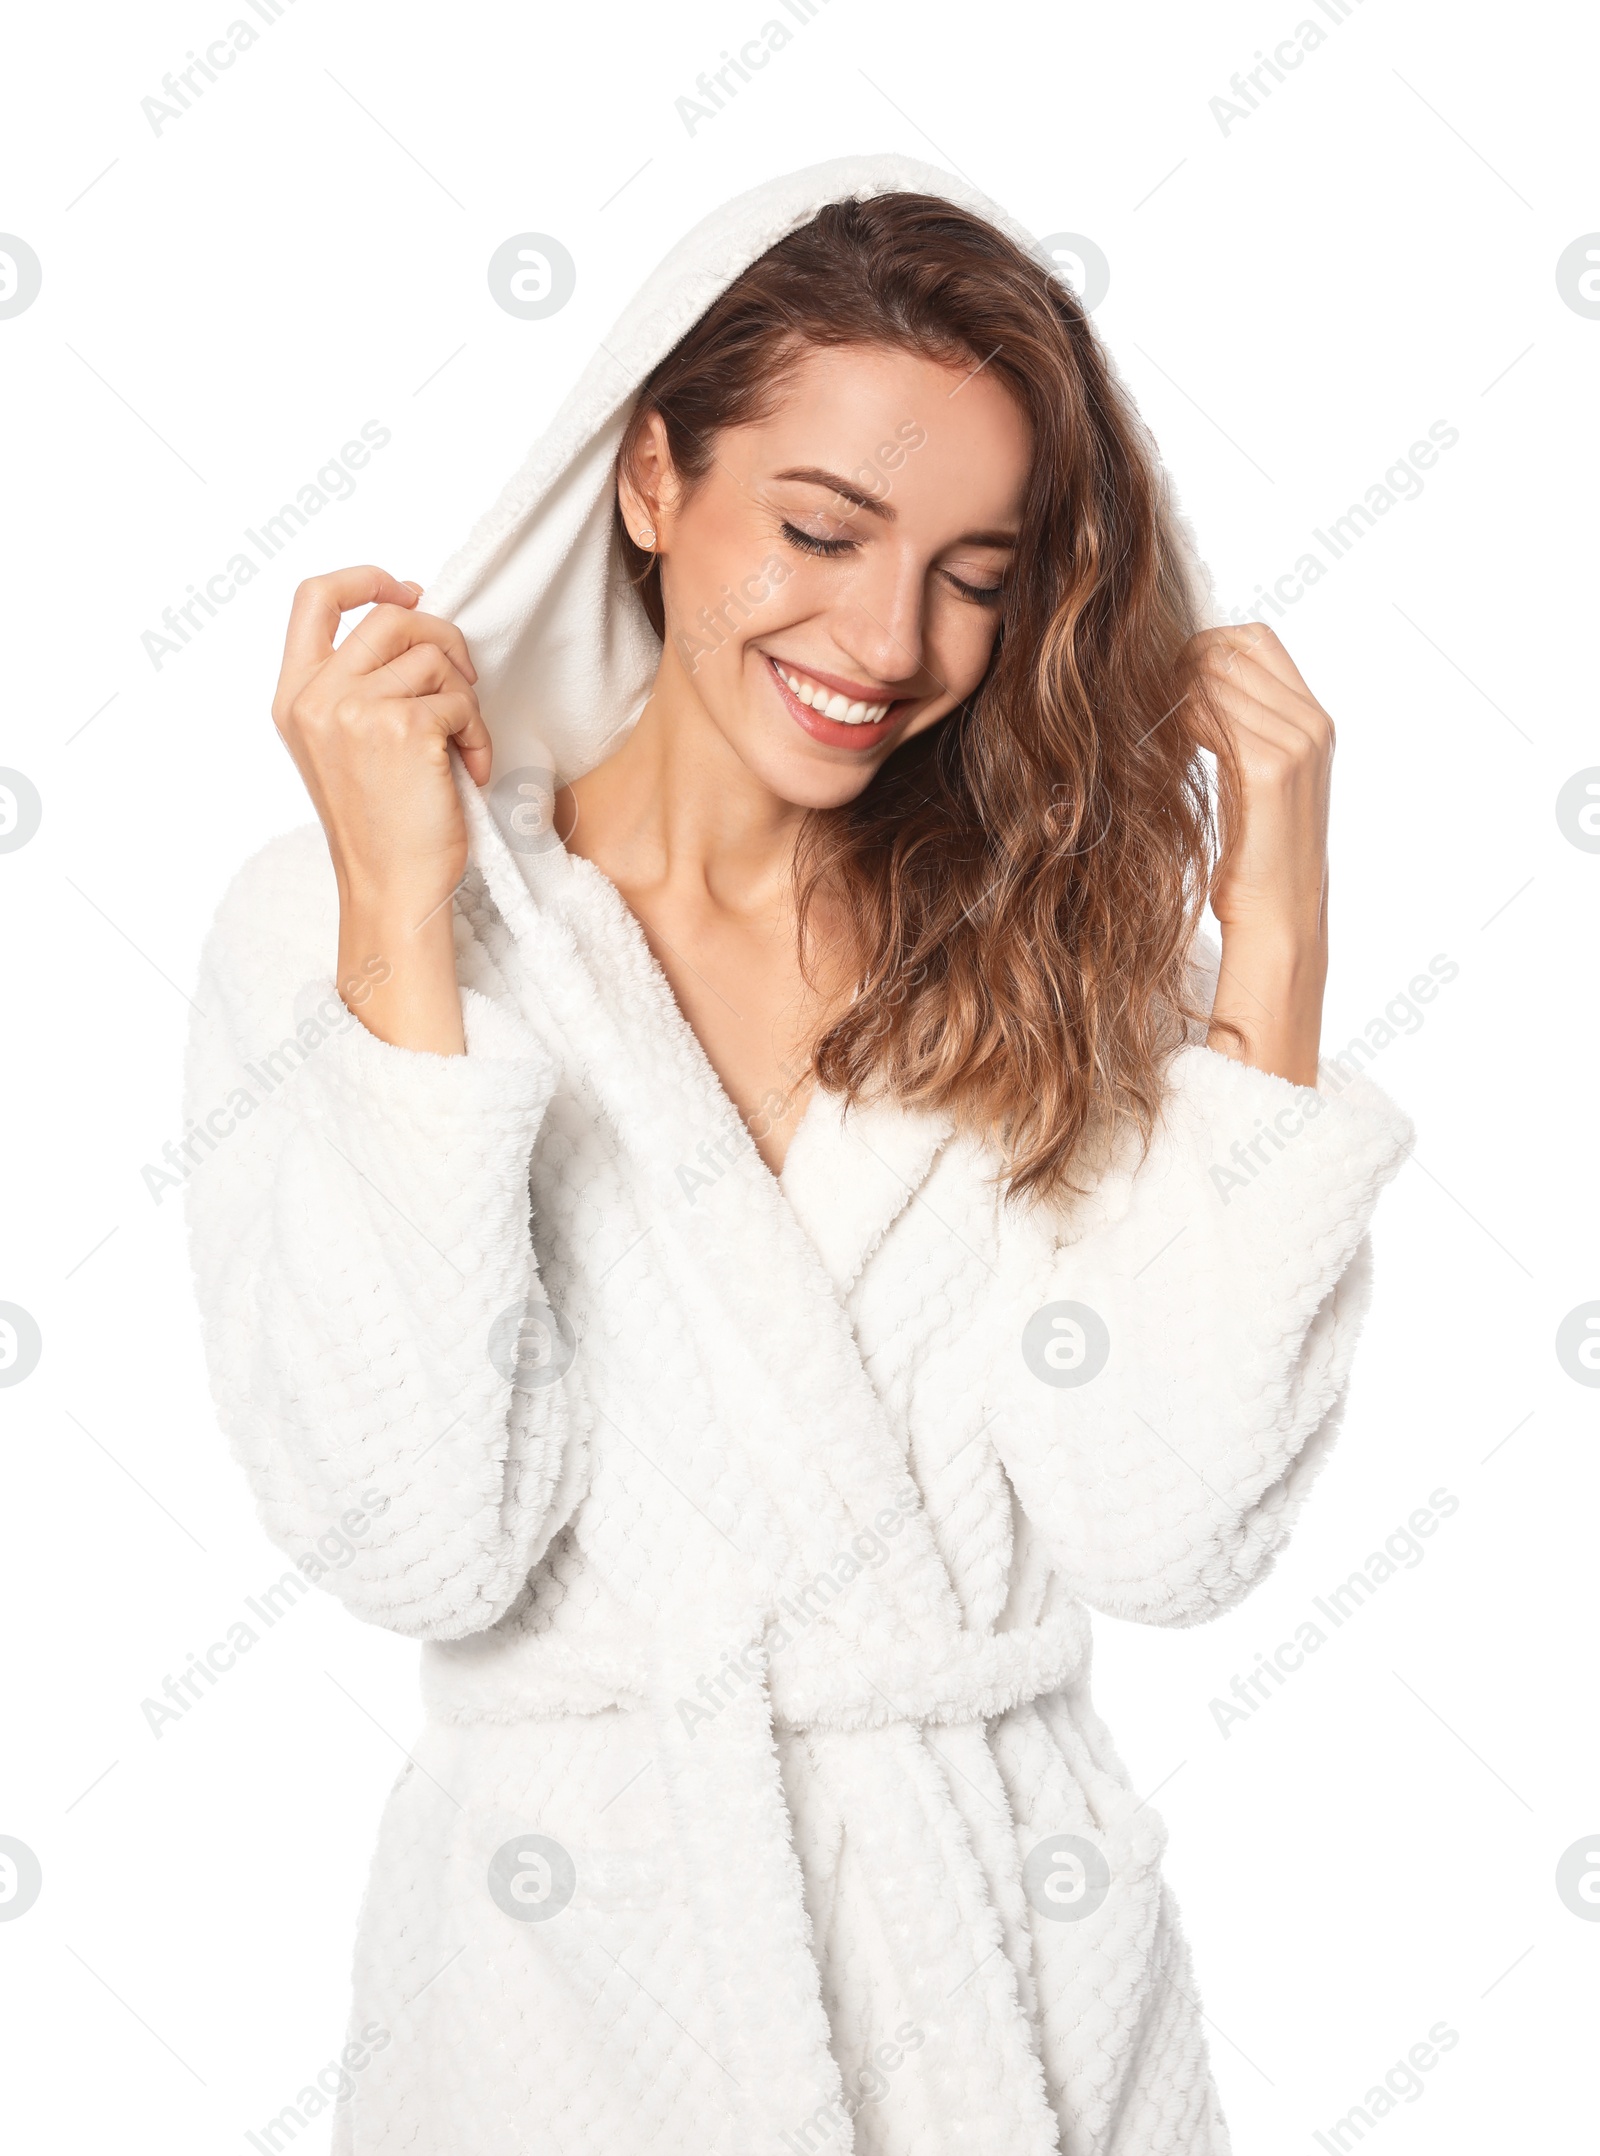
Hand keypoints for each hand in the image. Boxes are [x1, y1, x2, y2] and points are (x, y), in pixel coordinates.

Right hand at [271, 567, 490, 1054]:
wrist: (391, 890)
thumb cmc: (381, 828)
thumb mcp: (342, 748)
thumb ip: (355, 686)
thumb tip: (411, 620)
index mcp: (292, 697)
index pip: (312, 598)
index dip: (365, 578)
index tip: (408, 591)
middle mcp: (315, 697)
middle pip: (391, 617)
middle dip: (442, 640)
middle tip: (463, 680)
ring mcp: (354, 708)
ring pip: (433, 657)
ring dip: (464, 699)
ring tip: (462, 746)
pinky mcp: (402, 727)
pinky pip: (460, 699)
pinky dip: (478, 733)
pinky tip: (471, 771)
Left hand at [1187, 625, 1332, 1085]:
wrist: (1278, 920)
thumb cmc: (1257, 860)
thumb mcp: (1255, 781)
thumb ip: (1239, 728)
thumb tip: (1184, 684)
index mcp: (1314, 720)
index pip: (1254, 639)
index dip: (1204, 645)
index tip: (1166, 679)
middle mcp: (1312, 723)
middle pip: (1229, 649)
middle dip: (1179, 667)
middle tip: (1143, 703)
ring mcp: (1296, 742)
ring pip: (1213, 675)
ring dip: (1171, 694)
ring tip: (1149, 730)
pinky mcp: (1270, 768)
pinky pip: (1206, 713)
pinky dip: (1174, 721)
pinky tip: (1158, 750)